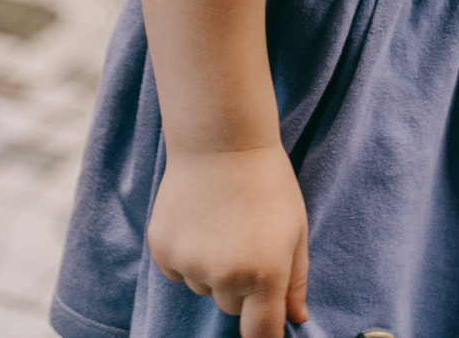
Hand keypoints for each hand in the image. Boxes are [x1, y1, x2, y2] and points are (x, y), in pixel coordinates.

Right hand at [147, 146, 310, 337]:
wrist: (220, 141)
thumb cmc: (267, 182)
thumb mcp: (295, 228)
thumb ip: (296, 280)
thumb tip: (296, 320)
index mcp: (265, 273)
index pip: (260, 332)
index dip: (264, 335)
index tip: (264, 328)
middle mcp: (225, 276)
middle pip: (231, 306)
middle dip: (240, 284)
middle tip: (245, 238)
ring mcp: (190, 265)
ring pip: (203, 287)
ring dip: (212, 268)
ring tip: (221, 222)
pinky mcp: (162, 251)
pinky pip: (177, 271)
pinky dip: (186, 255)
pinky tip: (198, 220)